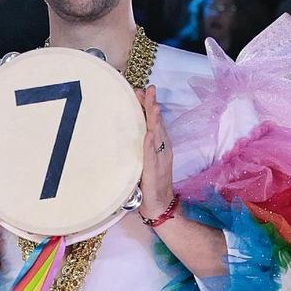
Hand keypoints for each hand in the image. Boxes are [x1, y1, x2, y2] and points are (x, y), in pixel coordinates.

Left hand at [135, 85, 174, 220]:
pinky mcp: (153, 170)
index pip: (153, 120)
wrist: (159, 202)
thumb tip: (129, 133)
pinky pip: (151, 155)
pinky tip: (149, 134)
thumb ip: (140, 145)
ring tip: (153, 105)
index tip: (140, 90)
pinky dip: (150, 144)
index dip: (148, 105)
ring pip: (157, 135)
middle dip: (152, 105)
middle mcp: (161, 148)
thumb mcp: (144, 159)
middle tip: (148, 88)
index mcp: (159, 144)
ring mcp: (159, 158)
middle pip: (157, 123)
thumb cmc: (149, 181)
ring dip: (154, 120)